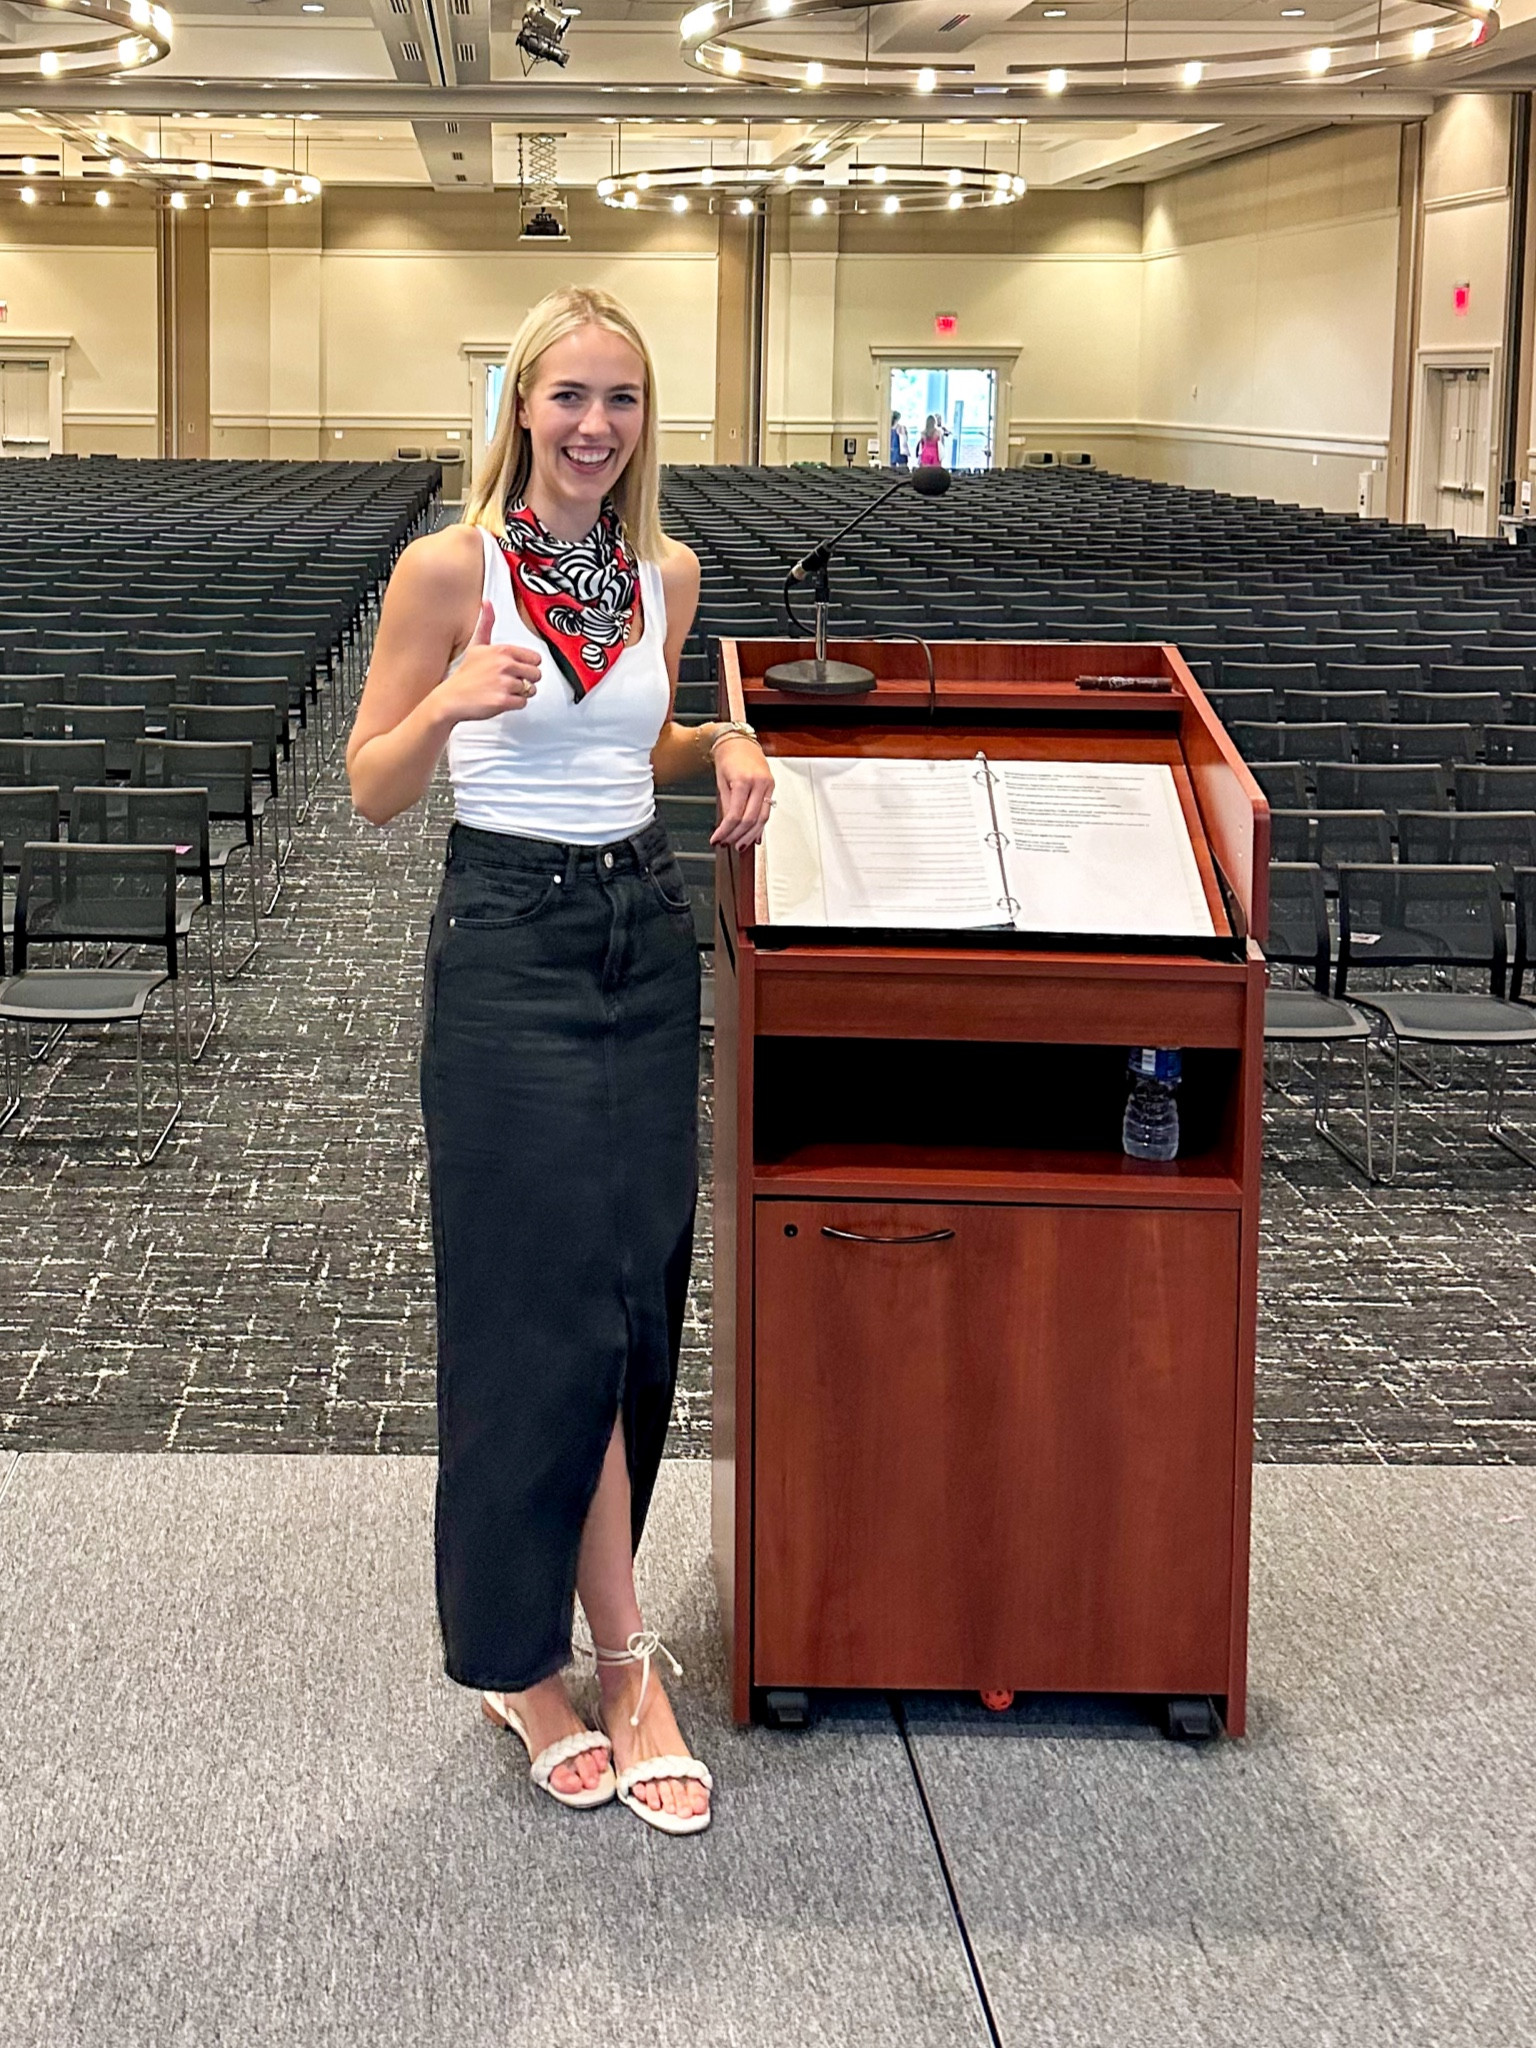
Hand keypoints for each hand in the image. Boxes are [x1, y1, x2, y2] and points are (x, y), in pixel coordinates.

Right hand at [436, 601, 540, 723]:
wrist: (451, 698)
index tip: (516, 668)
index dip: (527, 665)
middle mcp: (504, 665)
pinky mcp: (503, 701)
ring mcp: (504, 683)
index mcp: (502, 650)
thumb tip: (487, 602)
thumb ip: (486, 624)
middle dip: (526, 680)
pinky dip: (514, 704)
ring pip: (530, 690)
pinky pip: (523, 703)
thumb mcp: (476, 645)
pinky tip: (500, 699)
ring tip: (502, 690)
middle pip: (536, 674)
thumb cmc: (465, 674)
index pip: (535, 658)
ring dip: (520, 693)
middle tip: (509, 681)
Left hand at [710, 734, 773, 848]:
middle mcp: (759, 783)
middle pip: (751, 820)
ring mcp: (768, 785)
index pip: (736, 815)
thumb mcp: (721, 782)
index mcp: (743, 781)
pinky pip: (767, 811)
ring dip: (750, 835)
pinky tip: (753, 836)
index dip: (726, 831)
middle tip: (728, 844)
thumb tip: (727, 826)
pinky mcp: (771, 787)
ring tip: (740, 845)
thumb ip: (727, 805)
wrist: (739, 741)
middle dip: (738, 836)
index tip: (717, 839)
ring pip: (762, 819)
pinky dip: (759, 826)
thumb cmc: (728, 757)